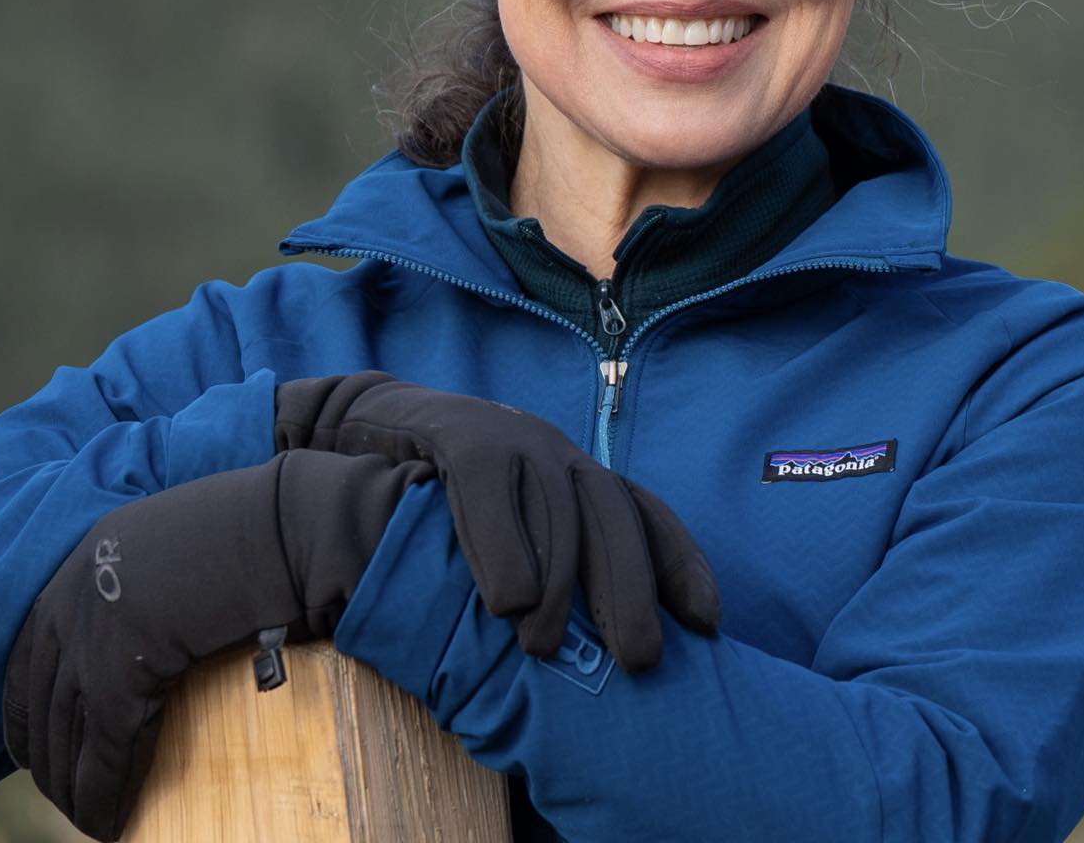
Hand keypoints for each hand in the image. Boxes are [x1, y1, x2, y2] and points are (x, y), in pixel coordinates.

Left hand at [2, 450, 430, 841]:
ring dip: (73, 786)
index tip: (30, 743)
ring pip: (67, 732)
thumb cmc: (260, 526)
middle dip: (47, 754)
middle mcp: (77, 594)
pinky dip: (104, 795)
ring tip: (88, 818)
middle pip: (43, 696)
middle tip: (60, 792)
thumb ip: (153, 577)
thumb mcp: (183, 538)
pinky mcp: (121, 675)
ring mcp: (92, 634)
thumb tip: (154, 618)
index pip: (31, 649)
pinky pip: (104, 752)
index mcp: (90, 555)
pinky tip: (110, 825)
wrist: (289, 524)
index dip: (27, 706)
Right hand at [275, 371, 720, 671]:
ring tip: (545, 647)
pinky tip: (503, 602)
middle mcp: (556, 449)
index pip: (643, 512)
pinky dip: (501, 547)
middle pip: (612, 516)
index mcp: (576, 471)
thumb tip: (592, 650)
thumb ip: (549, 563)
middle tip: (638, 659)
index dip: (680, 562)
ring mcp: (513, 436)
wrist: (377, 423)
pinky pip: (489, 490)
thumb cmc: (447, 497)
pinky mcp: (462, 435)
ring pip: (555, 509)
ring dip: (558, 585)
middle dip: (630, 589)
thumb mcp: (508, 526)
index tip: (706, 622)